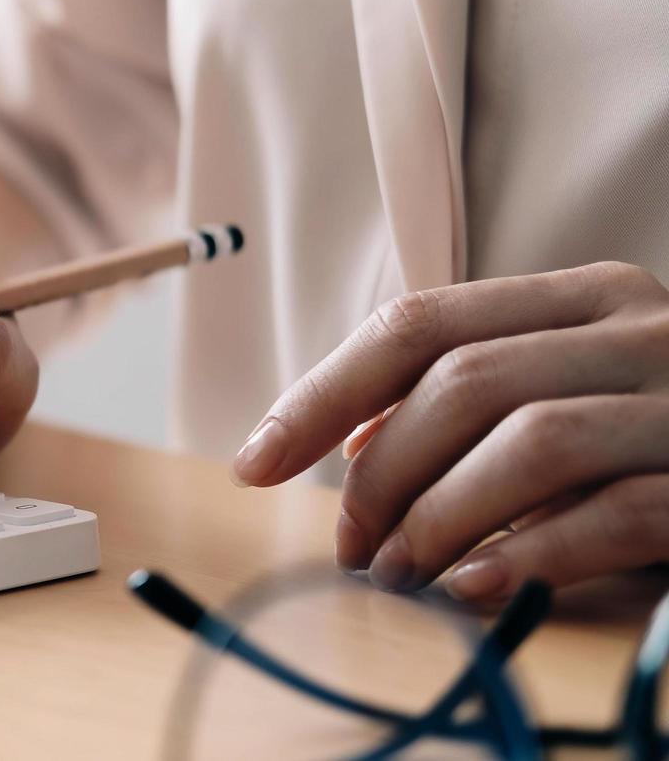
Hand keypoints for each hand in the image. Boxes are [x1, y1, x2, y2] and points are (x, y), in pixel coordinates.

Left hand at [231, 261, 668, 601]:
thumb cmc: (666, 431)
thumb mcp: (573, 388)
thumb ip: (474, 397)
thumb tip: (344, 438)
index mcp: (586, 295)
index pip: (418, 322)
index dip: (320, 393)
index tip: (253, 462)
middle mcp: (644, 328)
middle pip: (461, 383)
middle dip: (379, 472)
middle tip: (352, 543)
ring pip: (528, 440)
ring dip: (440, 515)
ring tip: (400, 571)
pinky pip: (615, 513)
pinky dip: (530, 553)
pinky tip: (475, 585)